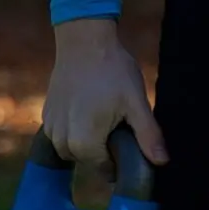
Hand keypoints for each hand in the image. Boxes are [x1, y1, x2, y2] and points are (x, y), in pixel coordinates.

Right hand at [41, 17, 168, 187]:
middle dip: (102, 148)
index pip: (105, 170)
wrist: (84, 39)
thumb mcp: (136, 102)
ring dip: (86, 139)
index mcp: (84, 143)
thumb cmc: (113, 70)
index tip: (126, 135)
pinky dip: (73, 127)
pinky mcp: (46, 113)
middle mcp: (62, 140)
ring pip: (71, 148)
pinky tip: (86, 107)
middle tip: (116, 121)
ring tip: (101, 113)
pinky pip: (61, 133)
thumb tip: (162, 162)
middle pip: (87, 160)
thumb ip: (148, 135)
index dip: (119, 157)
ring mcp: (51, 126)